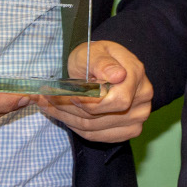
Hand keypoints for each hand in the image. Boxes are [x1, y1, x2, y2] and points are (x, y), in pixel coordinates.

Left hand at [35, 40, 152, 142]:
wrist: (103, 65)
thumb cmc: (96, 56)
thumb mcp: (93, 51)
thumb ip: (102, 62)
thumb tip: (117, 75)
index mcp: (136, 75)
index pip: (117, 101)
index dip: (89, 102)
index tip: (66, 94)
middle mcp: (142, 98)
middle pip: (101, 116)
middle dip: (68, 109)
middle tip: (44, 99)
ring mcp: (138, 117)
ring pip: (95, 128)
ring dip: (67, 118)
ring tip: (47, 105)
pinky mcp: (127, 130)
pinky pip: (96, 136)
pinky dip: (75, 127)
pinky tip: (62, 114)